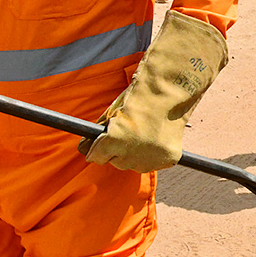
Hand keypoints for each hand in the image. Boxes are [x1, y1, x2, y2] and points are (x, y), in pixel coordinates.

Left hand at [79, 12, 226, 172]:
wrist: (171, 92)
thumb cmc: (140, 98)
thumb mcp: (113, 113)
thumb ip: (99, 132)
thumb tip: (84, 149)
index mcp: (113, 140)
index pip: (96, 157)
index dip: (99, 148)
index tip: (105, 141)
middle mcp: (130, 154)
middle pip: (116, 162)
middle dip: (119, 150)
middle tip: (130, 131)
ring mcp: (151, 159)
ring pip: (135, 164)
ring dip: (136, 154)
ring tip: (144, 133)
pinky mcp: (168, 159)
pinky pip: (155, 162)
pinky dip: (154, 153)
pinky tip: (157, 138)